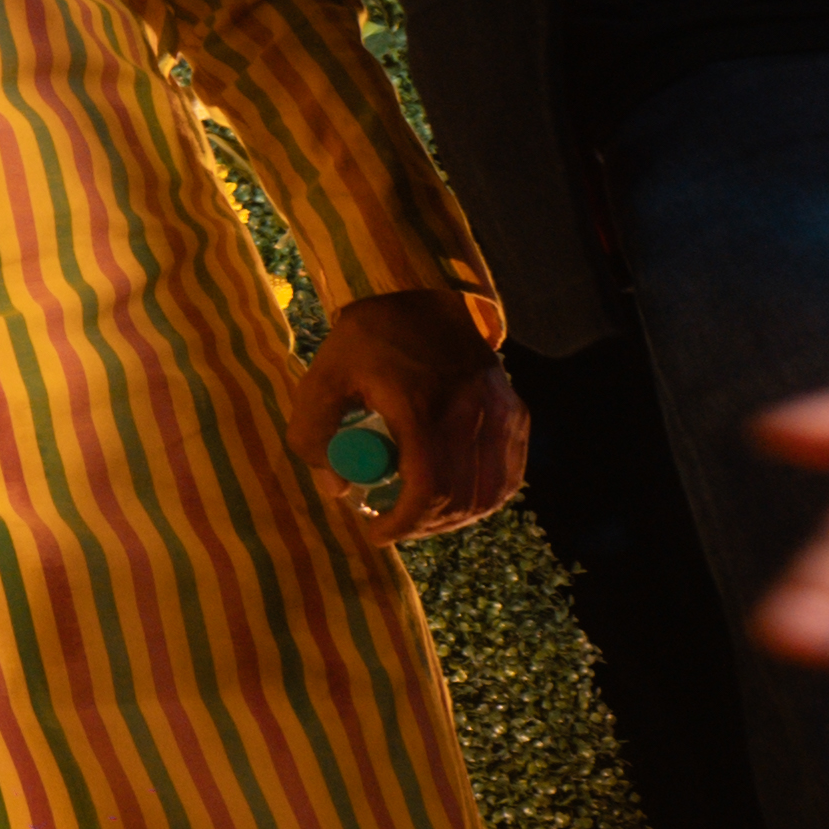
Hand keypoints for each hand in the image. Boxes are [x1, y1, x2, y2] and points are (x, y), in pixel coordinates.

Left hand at [294, 288, 525, 536]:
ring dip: (453, 517)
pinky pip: (508, 475)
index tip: (376, 532)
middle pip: (458, 500)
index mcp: (421, 407)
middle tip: (392, 525)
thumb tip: (338, 488)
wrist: (422, 296)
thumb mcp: (323, 378)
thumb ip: (314, 434)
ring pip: (488, 493)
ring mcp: (500, 414)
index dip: (403, 523)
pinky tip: (456, 500)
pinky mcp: (515, 414)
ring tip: (419, 514)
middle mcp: (470, 414)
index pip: (427, 490)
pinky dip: (484, 496)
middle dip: (422, 525)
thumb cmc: (367, 340)